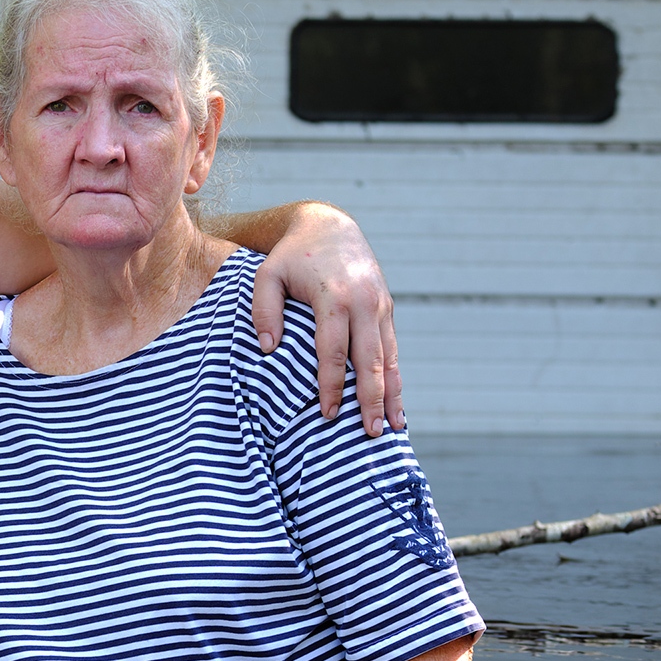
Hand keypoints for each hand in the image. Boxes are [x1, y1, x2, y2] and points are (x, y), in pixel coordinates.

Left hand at [249, 204, 402, 434]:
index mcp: (335, 297)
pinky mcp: (387, 309)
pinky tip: (397, 403)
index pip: (334, 351)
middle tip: (370, 433)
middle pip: (370, 360)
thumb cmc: (291, 256)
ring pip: (389, 357)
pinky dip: (397, 377)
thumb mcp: (266, 275)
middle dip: (371, 398)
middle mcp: (365, 303)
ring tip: (391, 428)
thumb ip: (264, 311)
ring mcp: (380, 306)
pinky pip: (393, 349)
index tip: (327, 414)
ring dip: (391, 394)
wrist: (329, 226)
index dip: (331, 385)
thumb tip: (268, 350)